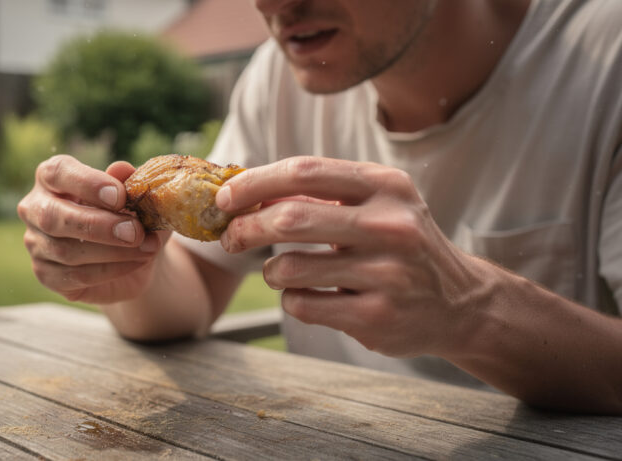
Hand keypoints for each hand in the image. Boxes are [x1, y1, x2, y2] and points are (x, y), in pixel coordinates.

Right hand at [17, 155, 167, 303]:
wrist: (135, 254)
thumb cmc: (129, 214)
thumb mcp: (136, 196)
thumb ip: (129, 182)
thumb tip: (123, 169)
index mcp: (52, 177)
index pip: (57, 172)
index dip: (88, 183)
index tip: (120, 196)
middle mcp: (36, 208)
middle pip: (52, 216)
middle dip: (98, 225)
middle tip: (134, 231)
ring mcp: (36, 243)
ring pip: (66, 251)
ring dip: (112, 251)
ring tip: (147, 248)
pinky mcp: (46, 274)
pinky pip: (75, 276)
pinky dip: (110, 270)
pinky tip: (136, 262)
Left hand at [216, 156, 488, 357]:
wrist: (459, 303)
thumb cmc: (399, 245)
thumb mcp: (376, 205)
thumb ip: (320, 194)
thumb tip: (243, 191)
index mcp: (386, 186)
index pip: (304, 172)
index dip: (254, 183)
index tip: (224, 197)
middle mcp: (390, 225)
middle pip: (290, 219)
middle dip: (246, 228)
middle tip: (231, 238)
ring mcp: (386, 274)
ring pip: (289, 268)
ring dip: (271, 271)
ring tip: (285, 271)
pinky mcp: (376, 317)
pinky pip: (302, 305)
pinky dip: (293, 300)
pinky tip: (313, 296)